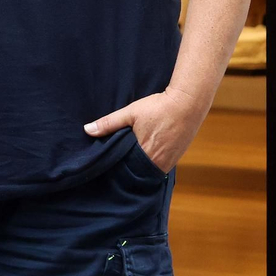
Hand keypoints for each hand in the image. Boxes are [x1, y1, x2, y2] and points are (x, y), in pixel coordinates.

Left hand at [84, 86, 208, 172]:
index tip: (108, 167)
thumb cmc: (158, 108)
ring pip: (151, 169)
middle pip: (140, 172)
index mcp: (146, 155)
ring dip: (141, 165)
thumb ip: (108, 123)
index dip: (118, 169)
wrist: (188, 103)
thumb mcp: (130, 113)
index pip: (127, 171)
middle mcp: (160, 163)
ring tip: (130, 158)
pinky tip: (146, 153)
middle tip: (117, 162)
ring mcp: (171, 161)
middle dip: (129, 169)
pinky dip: (153, 161)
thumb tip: (87, 130)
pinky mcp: (178, 156)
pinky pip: (162, 164)